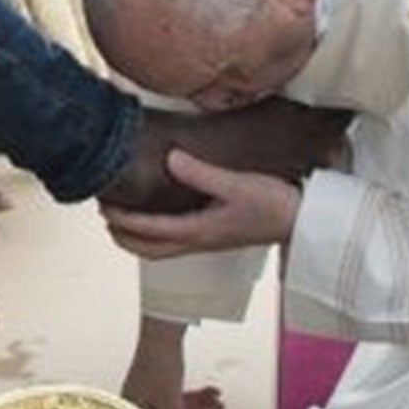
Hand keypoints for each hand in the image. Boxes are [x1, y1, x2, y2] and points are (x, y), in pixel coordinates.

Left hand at [101, 150, 300, 259]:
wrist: (305, 223)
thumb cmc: (275, 205)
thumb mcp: (237, 185)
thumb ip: (201, 174)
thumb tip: (170, 159)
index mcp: (200, 232)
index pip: (150, 230)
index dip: (124, 219)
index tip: (104, 205)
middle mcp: (200, 240)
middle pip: (150, 249)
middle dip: (124, 235)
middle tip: (105, 214)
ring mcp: (208, 240)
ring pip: (162, 248)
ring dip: (138, 237)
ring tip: (123, 217)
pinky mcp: (217, 234)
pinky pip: (177, 239)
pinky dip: (157, 232)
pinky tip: (159, 213)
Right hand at [121, 316, 223, 408]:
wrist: (162, 333)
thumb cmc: (158, 362)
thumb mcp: (170, 401)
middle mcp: (138, 402)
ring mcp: (148, 391)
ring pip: (176, 408)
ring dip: (199, 406)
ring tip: (215, 402)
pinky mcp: (158, 382)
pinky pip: (177, 396)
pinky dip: (193, 396)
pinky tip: (208, 393)